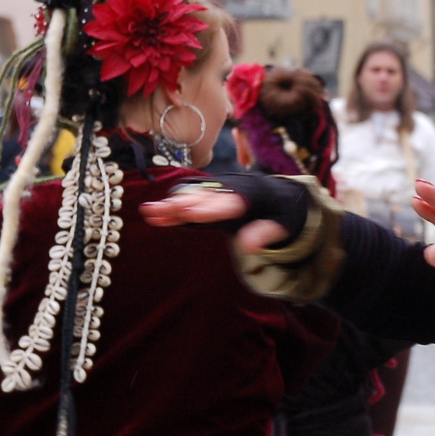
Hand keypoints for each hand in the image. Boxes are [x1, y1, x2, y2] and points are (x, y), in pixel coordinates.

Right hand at [141, 189, 289, 254]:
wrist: (279, 192)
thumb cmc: (283, 211)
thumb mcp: (284, 224)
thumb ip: (266, 233)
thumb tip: (249, 247)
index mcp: (256, 194)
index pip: (233, 201)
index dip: (213, 208)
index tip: (194, 215)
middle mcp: (233, 188)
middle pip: (208, 197)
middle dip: (187, 203)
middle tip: (170, 211)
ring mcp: (220, 191)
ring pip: (194, 198)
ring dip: (173, 205)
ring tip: (150, 212)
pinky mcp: (211, 197)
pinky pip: (191, 201)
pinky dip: (174, 208)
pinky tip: (153, 215)